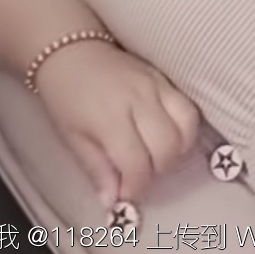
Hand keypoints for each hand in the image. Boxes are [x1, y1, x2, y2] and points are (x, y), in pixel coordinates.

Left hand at [32, 40, 200, 208]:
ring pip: (187, 124)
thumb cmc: (66, 97)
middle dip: (159, 170)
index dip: (136, 187)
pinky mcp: (164, 77)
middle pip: (167, 146)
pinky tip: (170, 137)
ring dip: (178, 149)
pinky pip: (188, 106)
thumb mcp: (72, 137)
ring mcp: (156, 85)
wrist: (72, 51)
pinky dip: (185, 128)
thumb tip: (113, 202)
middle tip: (142, 175)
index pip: (137, 162)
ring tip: (159, 156)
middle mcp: (139, 100)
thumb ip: (96, 169)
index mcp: (110, 118)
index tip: (127, 195)